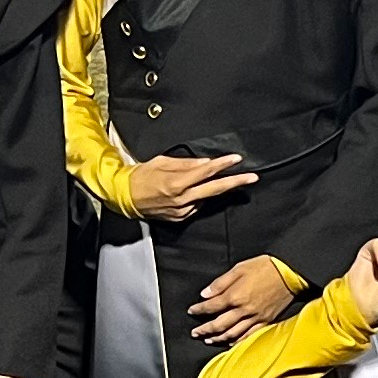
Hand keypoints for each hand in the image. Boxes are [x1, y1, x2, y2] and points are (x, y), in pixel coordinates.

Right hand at [126, 150, 255, 224]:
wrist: (124, 196)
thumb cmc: (140, 176)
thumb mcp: (162, 162)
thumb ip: (186, 164)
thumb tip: (206, 163)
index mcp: (176, 182)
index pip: (206, 172)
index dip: (223, 165)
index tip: (236, 159)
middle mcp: (181, 198)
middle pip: (214, 189)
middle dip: (235, 183)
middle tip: (253, 178)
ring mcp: (181, 210)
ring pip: (206, 199)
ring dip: (214, 189)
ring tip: (218, 180)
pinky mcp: (179, 218)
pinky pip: (196, 206)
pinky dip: (199, 198)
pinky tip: (194, 192)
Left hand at [187, 255, 301, 345]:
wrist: (291, 273)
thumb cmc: (267, 267)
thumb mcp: (240, 268)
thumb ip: (221, 283)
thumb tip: (205, 294)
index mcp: (235, 295)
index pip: (211, 306)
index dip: (199, 310)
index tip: (192, 311)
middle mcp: (243, 310)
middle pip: (219, 325)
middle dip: (204, 329)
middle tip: (195, 332)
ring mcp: (255, 318)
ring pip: (232, 334)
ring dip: (218, 338)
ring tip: (208, 339)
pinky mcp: (266, 321)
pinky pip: (249, 336)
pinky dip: (237, 341)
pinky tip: (230, 342)